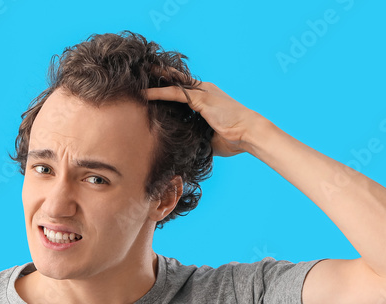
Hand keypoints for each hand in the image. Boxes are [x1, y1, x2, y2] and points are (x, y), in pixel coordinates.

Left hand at [144, 68, 263, 157]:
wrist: (249, 134)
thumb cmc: (234, 139)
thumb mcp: (209, 138)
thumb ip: (195, 136)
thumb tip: (182, 148)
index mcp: (207, 98)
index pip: (182, 90)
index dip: (167, 87)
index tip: (151, 87)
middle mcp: (204, 90)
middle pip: (176, 80)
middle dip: (158, 76)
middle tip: (140, 72)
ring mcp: (203, 92)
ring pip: (172, 83)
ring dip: (154, 80)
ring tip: (136, 77)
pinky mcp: (201, 98)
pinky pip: (174, 93)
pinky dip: (158, 92)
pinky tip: (144, 94)